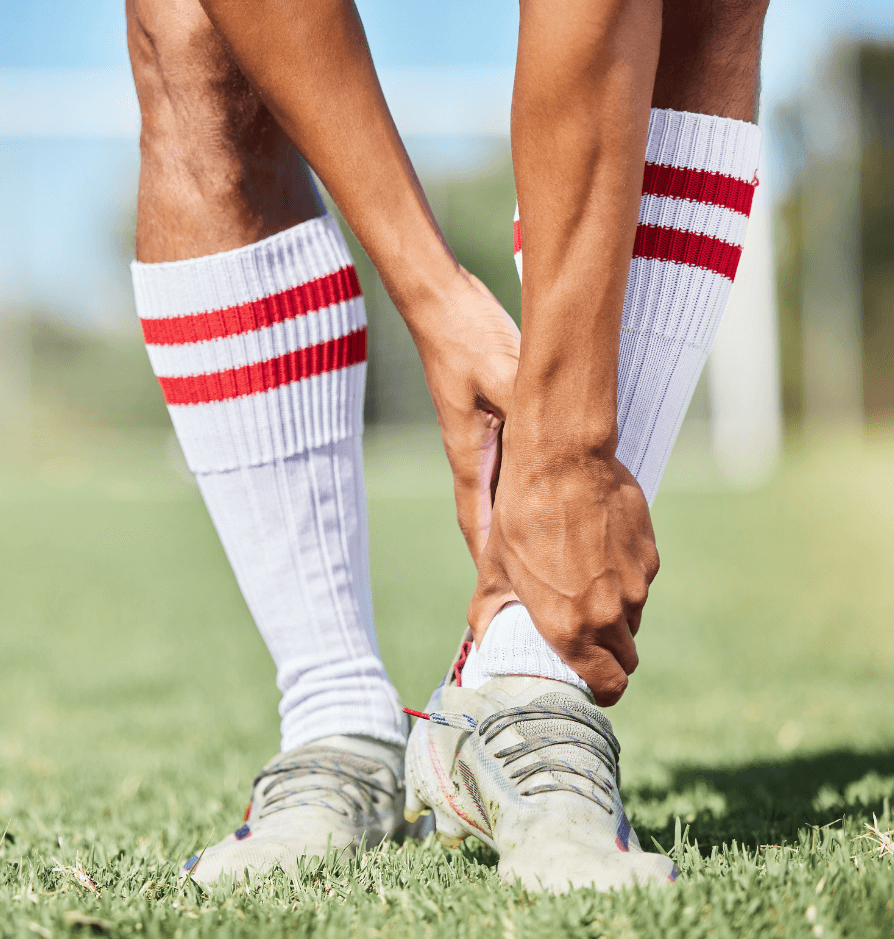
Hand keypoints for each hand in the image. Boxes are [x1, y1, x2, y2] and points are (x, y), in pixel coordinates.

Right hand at [402, 269, 520, 571]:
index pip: (480, 523)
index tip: (503, 599)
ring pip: (502, 503)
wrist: (446, 310)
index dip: (492, 564)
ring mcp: (481, 444)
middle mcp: (473, 457)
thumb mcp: (503, 374)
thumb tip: (551, 440)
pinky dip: (528, 500)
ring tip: (543, 569)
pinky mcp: (491, 426)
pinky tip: (550, 508)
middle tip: (530, 596)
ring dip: (517, 536)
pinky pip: (512, 476)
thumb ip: (525, 408)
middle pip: (491, 523)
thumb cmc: (470, 339)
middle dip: (505, 563)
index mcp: (470, 455)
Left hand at [469, 427, 659, 705]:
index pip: (609, 685)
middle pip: (625, 657)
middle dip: (607, 654)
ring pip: (632, 617)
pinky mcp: (648, 555)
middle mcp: (611, 614)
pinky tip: (596, 552)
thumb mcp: (495, 569)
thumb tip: (481, 637)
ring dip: (614, 614)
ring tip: (582, 585)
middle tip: (582, 636)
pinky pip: (640, 582)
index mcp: (572, 628)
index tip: (589, 680)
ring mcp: (636, 584)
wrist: (562, 462)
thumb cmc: (520, 517)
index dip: (601, 689)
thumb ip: (490, 611)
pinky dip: (623, 578)